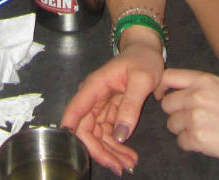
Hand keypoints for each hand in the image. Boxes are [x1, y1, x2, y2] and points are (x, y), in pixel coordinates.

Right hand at [61, 42, 164, 174]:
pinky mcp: (110, 112)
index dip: (71, 132)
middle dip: (100, 151)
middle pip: (86, 130)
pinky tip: (129, 156)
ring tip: (129, 164)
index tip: (74, 151)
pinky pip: (109, 133)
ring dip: (110, 152)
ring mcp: (100, 107)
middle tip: (120, 167)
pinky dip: (117, 146)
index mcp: (94, 87)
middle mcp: (93, 98)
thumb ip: (132, 106)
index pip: (76, 111)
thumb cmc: (143, 59)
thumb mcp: (142, 79)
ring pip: (97, 136)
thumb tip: (120, 135)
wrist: (148, 51)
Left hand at [156, 69, 218, 171]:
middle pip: (167, 105)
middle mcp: (197, 95)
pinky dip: (192, 144)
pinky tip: (210, 142)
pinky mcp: (197, 138)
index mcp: (205, 80)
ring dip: (184, 130)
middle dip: (176, 114)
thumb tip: (177, 93)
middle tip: (194, 121)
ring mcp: (196, 117)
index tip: (163, 96)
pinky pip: (181, 142)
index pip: (168, 77)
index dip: (162, 88)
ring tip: (207, 131)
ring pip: (172, 125)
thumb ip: (201, 88)